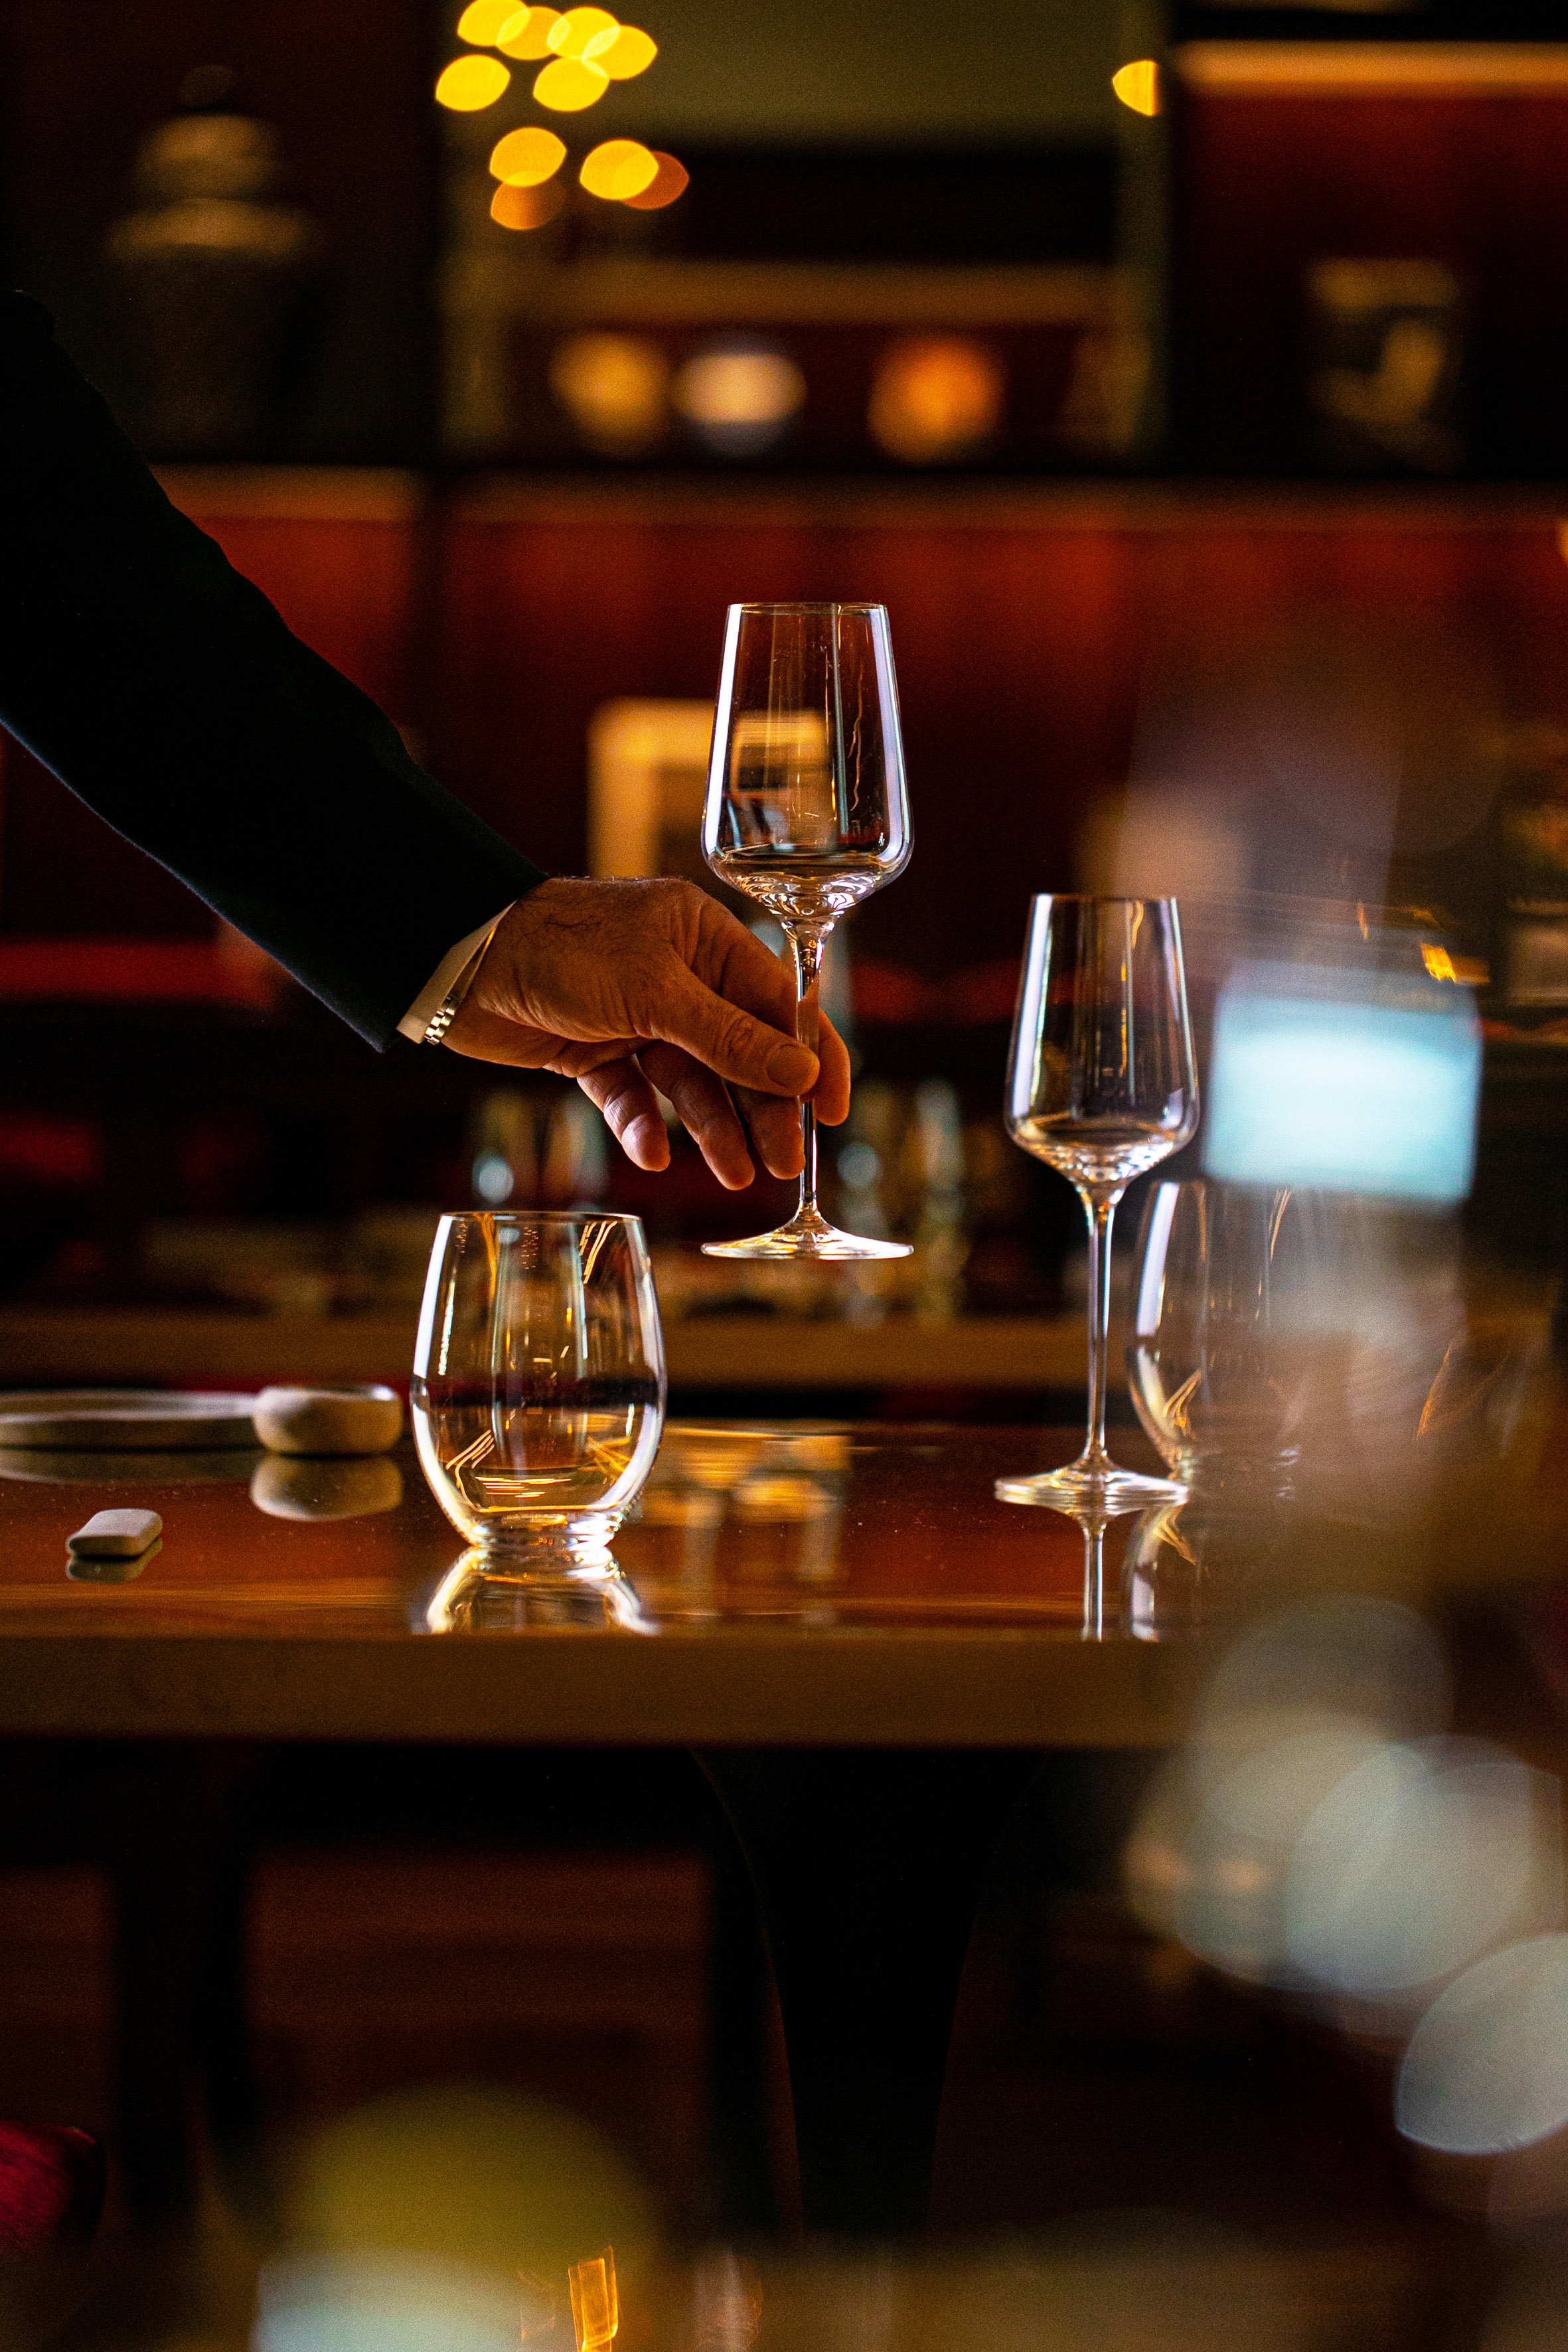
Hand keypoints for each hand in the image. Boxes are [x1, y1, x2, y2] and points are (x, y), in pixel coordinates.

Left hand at [444, 876, 850, 1188]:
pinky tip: (656, 1155)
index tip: (832, 1110)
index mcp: (704, 939)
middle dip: (762, 1108)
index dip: (810, 1057)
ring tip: (737, 1176)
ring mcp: (635, 1016)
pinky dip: (644, 1126)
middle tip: (783, 1164)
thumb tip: (802, 1075)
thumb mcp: (656, 993)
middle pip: (739, 1052)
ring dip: (713, 1128)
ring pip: (690, 1081)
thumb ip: (729, 1038)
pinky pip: (632, 1097)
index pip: (778, 1003)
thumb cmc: (562, 949)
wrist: (458, 960)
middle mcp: (677, 975)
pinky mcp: (593, 1050)